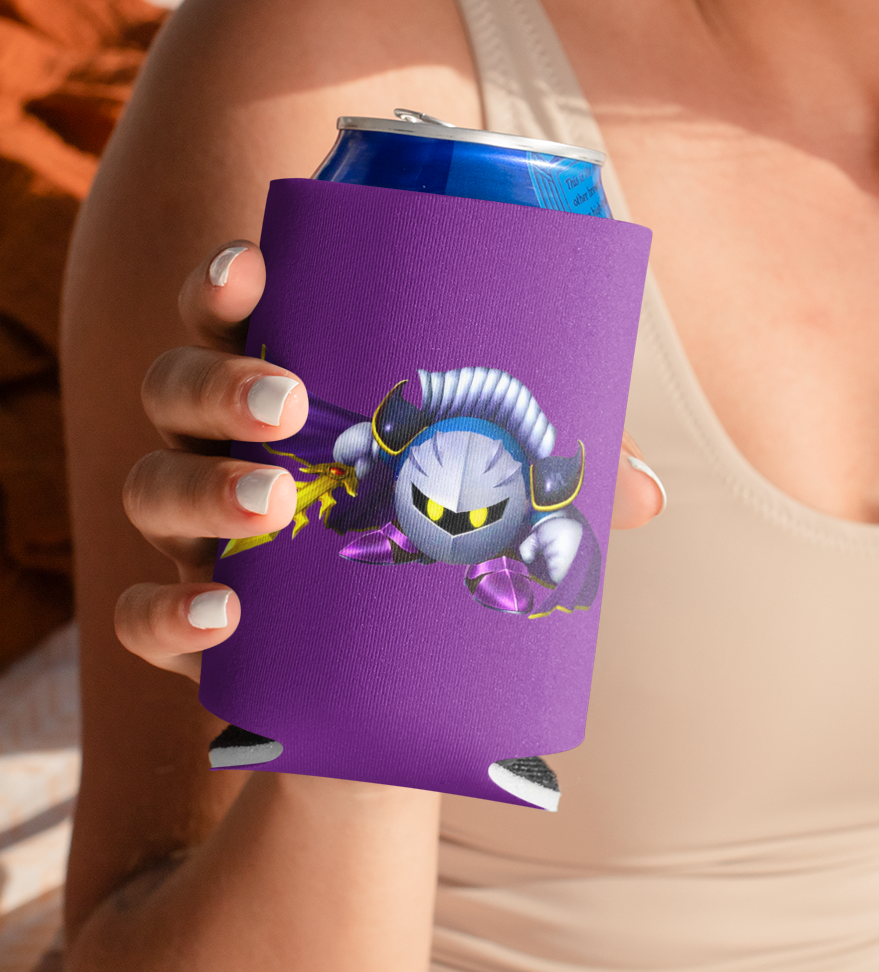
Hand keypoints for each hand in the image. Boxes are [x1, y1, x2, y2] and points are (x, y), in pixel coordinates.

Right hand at [115, 245, 667, 683]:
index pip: (228, 315)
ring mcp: (197, 538)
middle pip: (175, 387)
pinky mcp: (193, 630)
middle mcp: (221, 450)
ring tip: (269, 501)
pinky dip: (169, 614)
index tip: (254, 268)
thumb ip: (566, 480)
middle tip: (285, 404)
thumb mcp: (505, 503)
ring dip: (199, 485)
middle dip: (217, 382)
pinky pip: (142, 617)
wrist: (399, 703)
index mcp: (284, 389)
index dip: (223, 282)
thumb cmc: (444, 550)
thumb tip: (644, 491)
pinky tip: (221, 615)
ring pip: (149, 487)